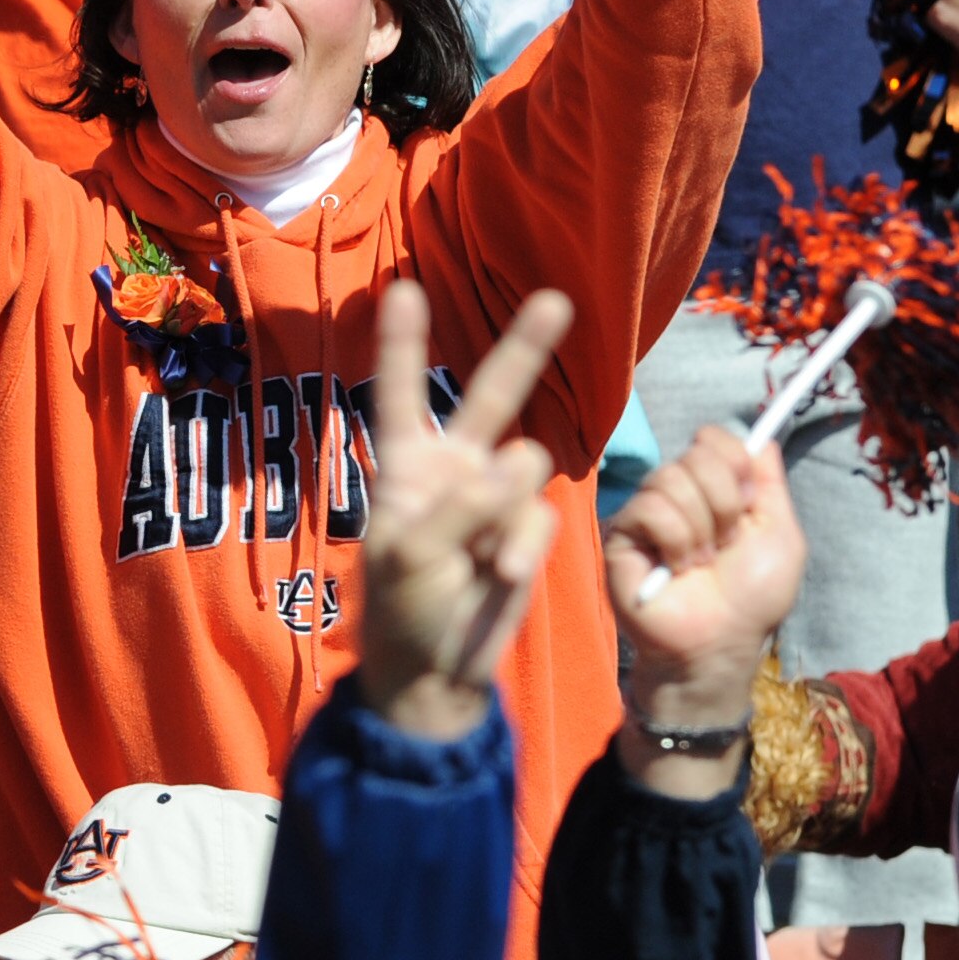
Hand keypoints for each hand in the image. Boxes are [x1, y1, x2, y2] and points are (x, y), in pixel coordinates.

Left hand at [353, 280, 570, 741]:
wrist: (437, 671)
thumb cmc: (402, 608)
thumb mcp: (413, 555)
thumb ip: (464, 505)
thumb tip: (521, 463)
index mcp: (406, 466)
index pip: (402, 395)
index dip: (403, 344)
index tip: (403, 288)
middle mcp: (452, 469)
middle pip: (492, 398)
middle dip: (524, 349)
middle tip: (556, 299)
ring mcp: (494, 499)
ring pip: (527, 470)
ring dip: (507, 519)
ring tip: (481, 564)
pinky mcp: (526, 531)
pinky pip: (540, 518)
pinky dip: (523, 549)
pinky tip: (500, 578)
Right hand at [603, 426, 805, 751]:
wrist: (720, 641)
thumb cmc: (752, 599)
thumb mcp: (781, 536)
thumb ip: (771, 484)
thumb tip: (762, 438)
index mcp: (714, 489)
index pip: (713, 438)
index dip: (735, 464)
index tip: (749, 506)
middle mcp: (678, 493)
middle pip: (696, 453)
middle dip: (726, 502)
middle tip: (726, 544)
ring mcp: (647, 511)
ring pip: (670, 477)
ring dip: (701, 528)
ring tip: (701, 563)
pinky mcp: (622, 533)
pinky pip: (650, 508)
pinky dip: (676, 540)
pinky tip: (678, 568)